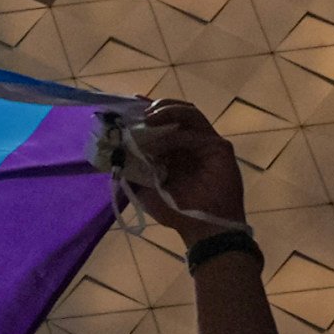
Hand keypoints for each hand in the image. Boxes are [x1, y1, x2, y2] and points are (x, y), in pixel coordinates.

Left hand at [120, 96, 247, 233]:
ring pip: (189, 113)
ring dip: (167, 111)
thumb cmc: (174, 210)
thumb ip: (132, 168)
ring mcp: (204, 143)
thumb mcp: (144, 188)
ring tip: (148, 119)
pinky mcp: (219, 147)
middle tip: (138, 113)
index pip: (160, 122)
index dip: (144, 111)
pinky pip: (198, 131)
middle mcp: (188, 142)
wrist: (201, 227)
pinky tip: (161, 141)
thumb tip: (114, 150)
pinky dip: (177, 132)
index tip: (126, 107)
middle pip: (174, 113)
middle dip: (155, 107)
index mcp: (171, 149)